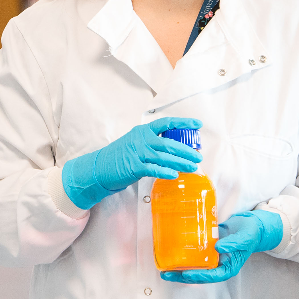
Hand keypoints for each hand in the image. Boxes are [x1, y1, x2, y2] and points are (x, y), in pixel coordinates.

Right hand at [61, 117, 203, 210]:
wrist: (100, 167)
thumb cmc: (120, 156)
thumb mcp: (136, 143)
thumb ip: (152, 143)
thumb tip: (174, 149)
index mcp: (143, 131)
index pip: (166, 123)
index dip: (183, 123)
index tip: (197, 125)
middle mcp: (142, 139)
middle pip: (169, 143)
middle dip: (186, 150)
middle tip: (198, 156)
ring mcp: (138, 153)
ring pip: (164, 157)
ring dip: (181, 163)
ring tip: (193, 168)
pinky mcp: (135, 167)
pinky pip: (154, 169)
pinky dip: (165, 172)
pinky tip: (175, 175)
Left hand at [162, 210, 283, 283]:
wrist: (250, 225)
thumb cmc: (250, 233)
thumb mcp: (244, 237)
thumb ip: (233, 243)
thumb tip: (218, 248)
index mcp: (229, 268)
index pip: (212, 276)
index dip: (198, 276)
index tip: (185, 274)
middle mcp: (219, 266)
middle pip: (199, 275)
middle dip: (182, 276)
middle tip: (166, 274)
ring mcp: (212, 259)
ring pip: (194, 267)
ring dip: (179, 269)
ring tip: (163, 268)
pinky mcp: (207, 250)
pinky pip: (194, 256)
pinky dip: (184, 257)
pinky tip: (172, 254)